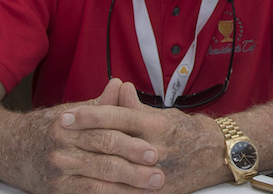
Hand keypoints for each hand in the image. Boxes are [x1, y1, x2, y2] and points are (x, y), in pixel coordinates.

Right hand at [19, 79, 164, 192]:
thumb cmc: (48, 128)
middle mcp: (62, 151)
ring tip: (150, 190)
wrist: (8, 148)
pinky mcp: (55, 192)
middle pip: (104, 162)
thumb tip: (121, 84)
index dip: (132, 144)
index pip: (106, 135)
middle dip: (134, 170)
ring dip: (126, 189)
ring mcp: (57, 174)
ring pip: (97, 184)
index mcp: (70, 126)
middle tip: (159, 175)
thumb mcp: (72, 111)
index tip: (154, 151)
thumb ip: (100, 104)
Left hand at [60, 81, 223, 192]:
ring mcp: (156, 173)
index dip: (90, 116)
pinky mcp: (157, 192)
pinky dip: (103, 191)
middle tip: (54, 137)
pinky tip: (84, 187)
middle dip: (80, 140)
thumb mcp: (165, 114)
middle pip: (111, 143)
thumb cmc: (190, 132)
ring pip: (114, 171)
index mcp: (157, 126)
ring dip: (85, 167)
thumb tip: (118, 89)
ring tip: (62, 163)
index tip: (67, 116)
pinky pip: (124, 193)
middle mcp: (156, 148)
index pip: (118, 117)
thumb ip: (137, 107)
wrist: (218, 155)